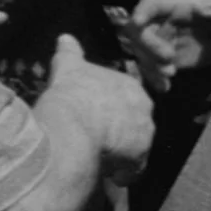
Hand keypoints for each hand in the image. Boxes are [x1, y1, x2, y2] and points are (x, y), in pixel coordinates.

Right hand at [39, 33, 153, 180]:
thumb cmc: (71, 93)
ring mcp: (145, 134)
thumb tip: (65, 37)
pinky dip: (120, 173)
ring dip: (118, 154)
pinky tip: (104, 173)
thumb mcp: (68, 68)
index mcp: (131, 86)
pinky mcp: (140, 158)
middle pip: (132, 124)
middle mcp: (145, 109)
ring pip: (133, 148)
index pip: (124, 100)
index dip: (107, 110)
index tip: (91, 117)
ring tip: (96, 157)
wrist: (74, 125)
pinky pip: (132, 169)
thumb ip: (70, 53)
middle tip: (93, 138)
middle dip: (116, 132)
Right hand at [128, 0, 210, 81]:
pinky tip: (165, 88)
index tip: (138, 22)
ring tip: (170, 75)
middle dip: (149, 46)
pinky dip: (155, 78)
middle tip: (169, 60)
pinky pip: (150, 69)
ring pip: (142, 52)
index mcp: (171, 5)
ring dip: (151, 64)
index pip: (149, 5)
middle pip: (140, 32)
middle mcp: (158, 23)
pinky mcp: (160, 60)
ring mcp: (156, 42)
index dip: (141, 12)